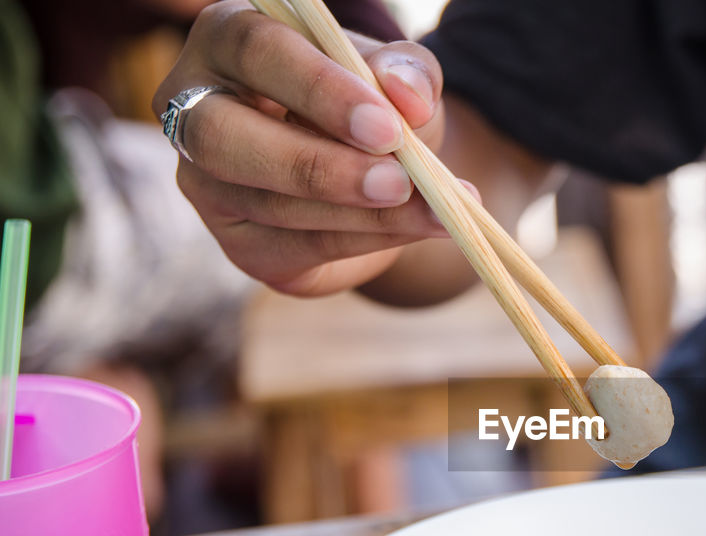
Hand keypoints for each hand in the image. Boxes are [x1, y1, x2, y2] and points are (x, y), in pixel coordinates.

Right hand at [153, 0, 452, 294]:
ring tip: (434, 210)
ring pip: (271, 204)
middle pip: (224, 138)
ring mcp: (206, 185)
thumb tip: (407, 93)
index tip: (387, 126)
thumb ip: (405, 71)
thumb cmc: (368, 104)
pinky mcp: (240, 244)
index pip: (254, 51)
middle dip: (317, 165)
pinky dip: (370, 239)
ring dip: (363, 214)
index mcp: (226, 40)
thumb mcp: (393, 76)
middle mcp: (194, 110)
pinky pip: (300, 247)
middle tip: (399, 181)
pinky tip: (420, 228)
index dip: (319, 89)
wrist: (372, 174)